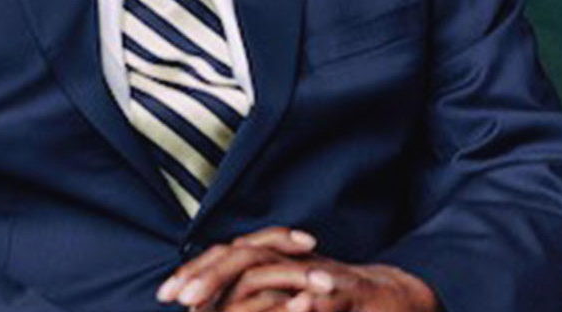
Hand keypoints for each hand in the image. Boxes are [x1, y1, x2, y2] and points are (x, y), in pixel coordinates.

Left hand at [157, 227, 435, 311]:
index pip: (228, 258)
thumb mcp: (287, 302)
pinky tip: (296, 306)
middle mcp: (293, 261)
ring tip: (205, 303)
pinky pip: (327, 296)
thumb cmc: (334, 304)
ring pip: (276, 270)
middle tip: (179, 299)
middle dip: (207, 276)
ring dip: (241, 286)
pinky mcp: (354, 293)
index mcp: (276, 263)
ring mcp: (322, 273)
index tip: (165, 294)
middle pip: (241, 255)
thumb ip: (252, 304)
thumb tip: (208, 308)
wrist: (395, 300)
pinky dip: (310, 301)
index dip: (197, 274)